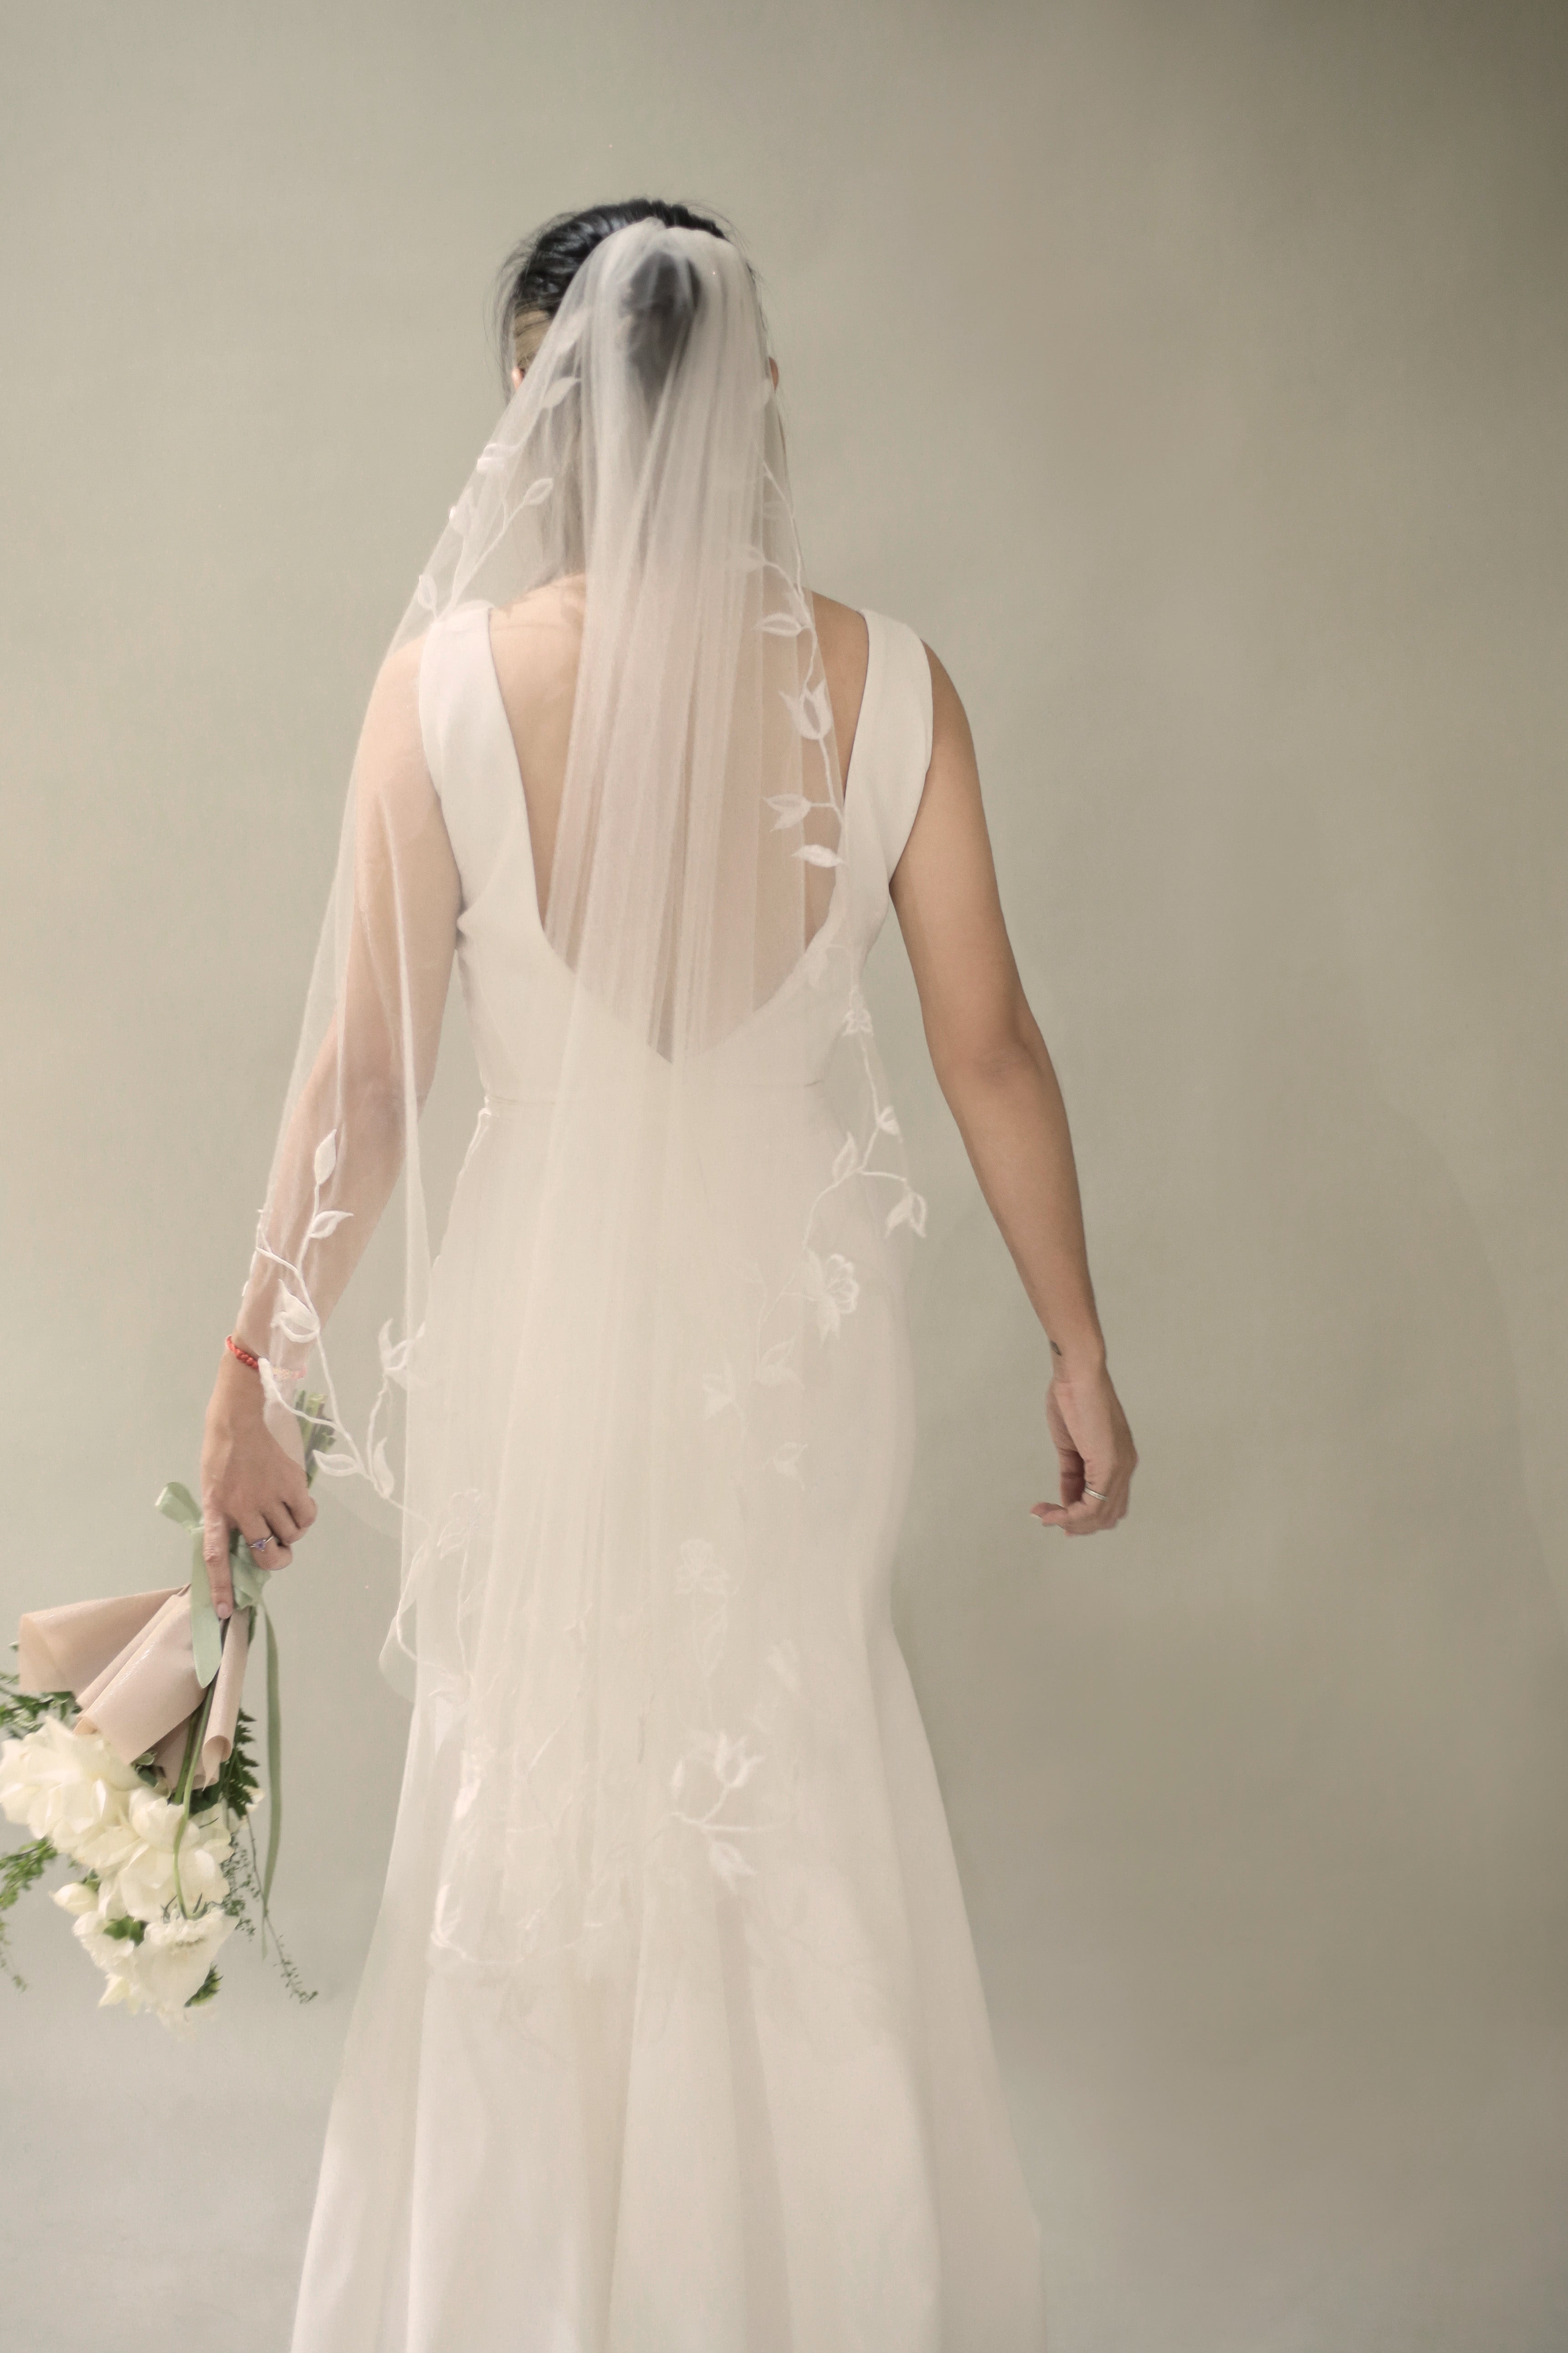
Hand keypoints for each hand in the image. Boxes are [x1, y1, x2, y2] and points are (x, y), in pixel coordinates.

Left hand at [199, 1351, 316, 1615]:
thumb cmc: (220, 1454)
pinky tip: (296, 1509)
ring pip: (290, 1536)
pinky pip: (306, 1517)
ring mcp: (269, 1495)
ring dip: (288, 1534)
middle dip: (274, 1559)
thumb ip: (226, 1517)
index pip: (218, 1557)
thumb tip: (245, 1545)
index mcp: (218, 1510)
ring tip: (282, 1517)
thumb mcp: (212, 1489)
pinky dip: (304, 1519)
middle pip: (267, 1553)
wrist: (238, 1417)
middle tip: (274, 1550)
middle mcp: (244, 1508)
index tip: (225, 1613)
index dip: (222, 1587)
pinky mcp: (292, 1483)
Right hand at [1032, 1359, 1136, 1537]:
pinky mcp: (1109, 1466)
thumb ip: (1073, 1472)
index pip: (1107, 1502)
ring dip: (1069, 1522)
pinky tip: (1050, 1513)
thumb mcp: (1070, 1445)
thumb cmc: (1072, 1398)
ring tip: (1044, 1516)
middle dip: (1076, 1524)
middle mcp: (1125, 1467)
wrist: (1077, 1373)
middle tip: (1048, 1520)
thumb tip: (1067, 1499)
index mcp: (1119, 1459)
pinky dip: (1069, 1515)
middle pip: (1107, 1516)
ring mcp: (1120, 1468)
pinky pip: (1092, 1505)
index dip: (1082, 1516)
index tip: (1054, 1517)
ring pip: (1100, 1516)